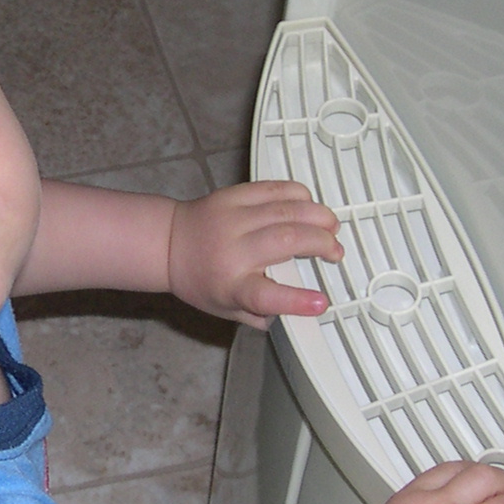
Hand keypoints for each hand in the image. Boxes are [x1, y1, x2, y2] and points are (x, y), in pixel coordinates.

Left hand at [167, 181, 341, 326]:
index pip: (264, 295)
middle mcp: (232, 250)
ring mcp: (232, 218)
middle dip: (321, 244)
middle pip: (285, 242)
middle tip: (335, 253)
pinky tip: (310, 206)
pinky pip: (274, 188)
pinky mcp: (234, 195)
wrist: (168, 243)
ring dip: (318, 217)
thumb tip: (299, 315)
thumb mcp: (227, 309)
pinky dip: (300, 194)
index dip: (296, 300)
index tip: (321, 302)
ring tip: (332, 227)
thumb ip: (263, 315)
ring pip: (286, 210)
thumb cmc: (200, 280)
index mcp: (230, 285)